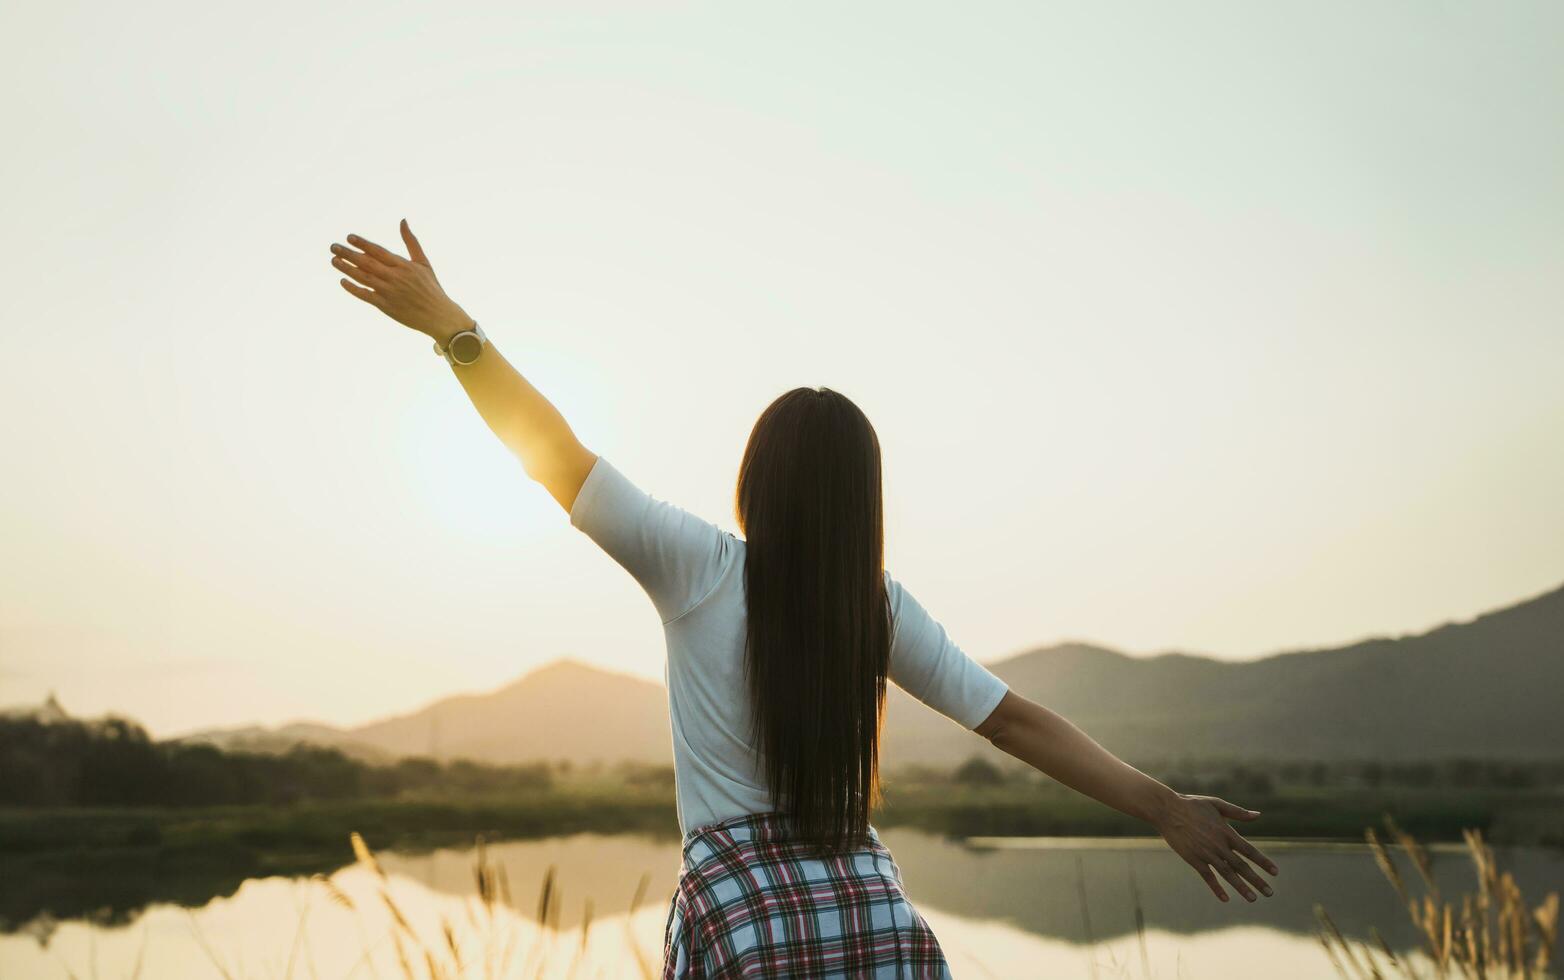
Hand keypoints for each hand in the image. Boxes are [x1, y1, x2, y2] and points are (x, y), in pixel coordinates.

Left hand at [330, 219, 473, 343]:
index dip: (362, 244)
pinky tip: (343, 281)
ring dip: (347, 268)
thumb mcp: (423, 262)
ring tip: (334, 260)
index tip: (349, 237)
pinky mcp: (385, 306)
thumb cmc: (431, 288)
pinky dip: (353, 288)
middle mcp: (394, 277)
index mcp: (403, 265)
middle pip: (366, 263)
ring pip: (363, 277)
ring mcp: (389, 292)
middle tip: (333, 246)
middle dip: (348, 254)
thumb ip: (411, 242)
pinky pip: (365, 295)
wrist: (439, 315)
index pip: (378, 251)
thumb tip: (402, 220)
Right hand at [1150, 792, 1279, 902]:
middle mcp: (1218, 845)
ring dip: (1241, 887)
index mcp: (1226, 832)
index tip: (1275, 872)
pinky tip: (1225, 898)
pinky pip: (1207, 876)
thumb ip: (1237, 812)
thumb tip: (1258, 815)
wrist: (1167, 810)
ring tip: (1253, 899)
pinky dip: (1216, 887)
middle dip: (1257, 880)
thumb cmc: (1192, 804)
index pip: (1249, 850)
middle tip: (1270, 893)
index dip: (1263, 862)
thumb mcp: (1216, 804)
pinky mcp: (1193, 859)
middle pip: (1241, 866)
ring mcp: (1206, 853)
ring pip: (1227, 874)